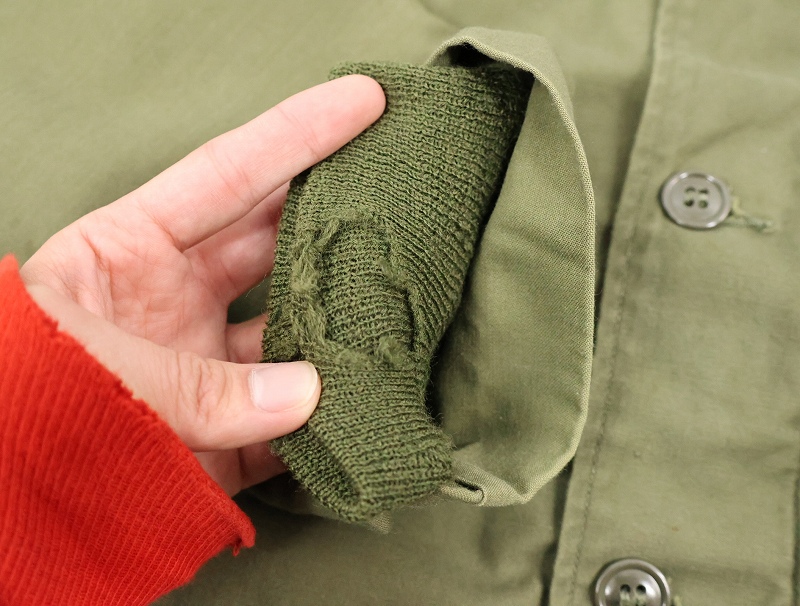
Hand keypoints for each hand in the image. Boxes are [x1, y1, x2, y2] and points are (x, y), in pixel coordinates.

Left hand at [19, 75, 385, 495]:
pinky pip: (290, 429)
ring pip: (295, 340)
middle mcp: (177, 304)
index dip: (298, 134)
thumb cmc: (14, 398)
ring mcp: (204, 372)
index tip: (364, 100)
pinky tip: (366, 409)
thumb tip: (308, 395)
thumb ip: (194, 384)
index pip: (229, 175)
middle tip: (402, 193)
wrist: (1, 511)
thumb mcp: (87, 366)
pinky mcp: (221, 441)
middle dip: (336, 220)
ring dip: (340, 334)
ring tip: (395, 316)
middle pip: (276, 249)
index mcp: (130, 252)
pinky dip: (327, 426)